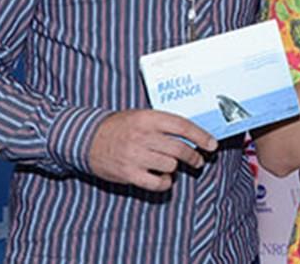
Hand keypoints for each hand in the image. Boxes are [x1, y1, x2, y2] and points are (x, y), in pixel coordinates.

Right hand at [87, 110, 217, 191]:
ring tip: (169, 165)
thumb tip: (195, 134)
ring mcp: (135, 156)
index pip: (182, 126)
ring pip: (171, 166)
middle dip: (194, 157)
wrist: (86, 139)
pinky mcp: (128, 174)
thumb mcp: (141, 116)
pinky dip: (164, 182)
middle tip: (197, 160)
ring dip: (174, 168)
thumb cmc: (120, 127)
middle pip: (180, 149)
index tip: (212, 145)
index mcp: (148, 118)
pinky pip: (157, 183)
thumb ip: (164, 123)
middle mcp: (142, 136)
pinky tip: (162, 178)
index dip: (201, 136)